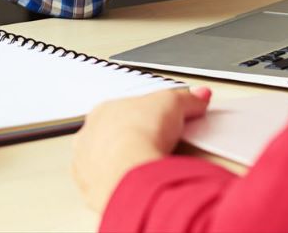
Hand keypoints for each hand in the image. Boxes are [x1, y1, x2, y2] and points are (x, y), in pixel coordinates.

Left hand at [73, 88, 211, 212]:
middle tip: (161, 148)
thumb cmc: (140, 133)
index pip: (126, 110)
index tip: (163, 126)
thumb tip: (199, 96)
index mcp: (103, 110)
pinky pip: (110, 186)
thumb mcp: (173, 104)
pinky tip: (141, 186)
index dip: (147, 118)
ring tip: (152, 169)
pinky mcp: (93, 190)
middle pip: (117, 136)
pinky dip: (124, 186)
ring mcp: (88, 165)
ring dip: (127, 164)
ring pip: (110, 163)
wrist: (129, 171)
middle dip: (137, 142)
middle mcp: (90, 137)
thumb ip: (186, 99)